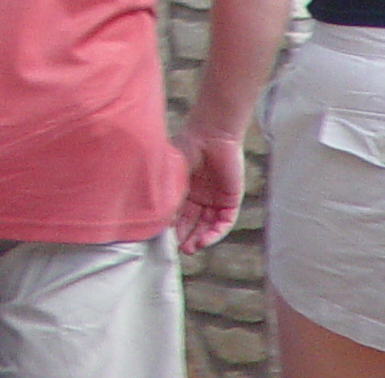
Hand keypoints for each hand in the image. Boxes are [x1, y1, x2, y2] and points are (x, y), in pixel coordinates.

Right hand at [174, 124, 247, 250]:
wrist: (212, 135)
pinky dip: (215, 233)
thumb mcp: (172, 171)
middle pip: (194, 222)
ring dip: (200, 238)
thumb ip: (167, 190)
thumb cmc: (188, 146)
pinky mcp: (231, 200)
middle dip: (186, 237)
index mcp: (185, 188)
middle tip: (179, 250)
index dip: (172, 226)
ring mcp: (216, 199)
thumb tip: (154, 213)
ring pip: (208, 225)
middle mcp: (201, 196)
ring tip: (190, 249)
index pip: (179, 213)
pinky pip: (224, 222)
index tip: (163, 236)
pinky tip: (205, 240)